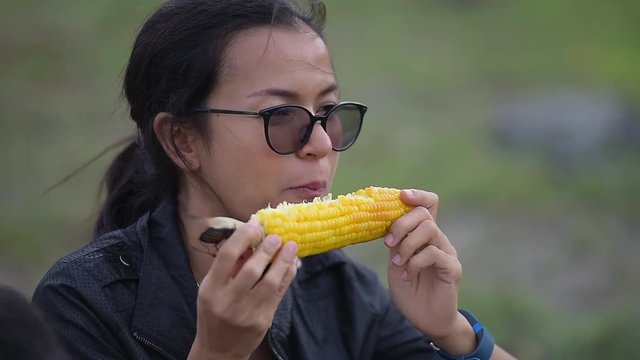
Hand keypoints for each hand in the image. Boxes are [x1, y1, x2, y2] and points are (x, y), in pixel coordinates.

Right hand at [189, 220, 298, 359]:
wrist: (219, 350)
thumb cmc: (214, 312)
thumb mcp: (212, 289)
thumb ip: (229, 266)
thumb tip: (252, 238)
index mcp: (211, 289)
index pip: (226, 256)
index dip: (242, 237)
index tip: (255, 224)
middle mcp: (227, 301)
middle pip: (251, 270)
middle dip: (267, 250)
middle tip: (277, 236)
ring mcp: (246, 313)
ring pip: (269, 282)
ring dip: (283, 261)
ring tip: (291, 246)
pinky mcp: (263, 321)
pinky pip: (279, 293)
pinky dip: (287, 276)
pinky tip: (292, 264)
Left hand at [384, 190, 475, 354]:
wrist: (425, 320)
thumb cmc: (410, 290)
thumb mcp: (396, 261)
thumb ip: (395, 242)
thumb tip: (382, 220)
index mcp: (424, 235)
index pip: (428, 204)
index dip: (417, 195)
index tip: (401, 196)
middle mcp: (438, 239)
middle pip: (424, 214)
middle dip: (401, 225)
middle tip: (389, 243)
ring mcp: (447, 252)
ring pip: (429, 230)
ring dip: (407, 245)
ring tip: (398, 263)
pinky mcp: (452, 268)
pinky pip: (433, 253)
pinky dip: (415, 262)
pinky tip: (407, 274)